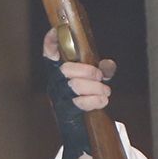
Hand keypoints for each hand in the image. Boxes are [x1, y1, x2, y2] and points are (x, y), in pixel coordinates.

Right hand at [42, 28, 116, 158]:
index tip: (57, 30)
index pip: (49, 54)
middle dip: (86, 70)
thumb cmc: (87, 97)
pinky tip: (102, 101)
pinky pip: (80, 103)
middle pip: (65, 69)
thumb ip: (102, 69)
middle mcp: (54, 83)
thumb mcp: (94, 80)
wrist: (81, 129)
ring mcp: (58, 98)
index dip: (51, 42)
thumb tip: (108, 66)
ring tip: (105, 91)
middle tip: (99, 76)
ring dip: (95, 87)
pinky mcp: (66, 112)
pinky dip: (96, 100)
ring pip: (75, 86)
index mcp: (58, 71)